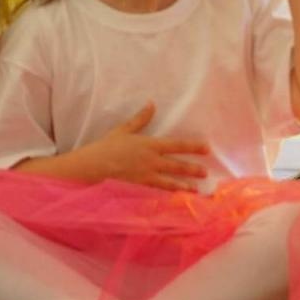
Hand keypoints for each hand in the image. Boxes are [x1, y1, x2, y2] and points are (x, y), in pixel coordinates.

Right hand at [84, 103, 209, 189]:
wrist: (92, 165)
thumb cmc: (107, 146)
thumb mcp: (124, 129)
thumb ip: (140, 118)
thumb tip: (151, 103)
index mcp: (150, 145)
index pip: (177, 145)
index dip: (193, 147)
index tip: (207, 148)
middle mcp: (151, 160)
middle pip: (177, 165)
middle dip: (193, 169)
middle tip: (206, 172)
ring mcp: (146, 174)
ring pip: (170, 180)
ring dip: (184, 184)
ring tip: (197, 189)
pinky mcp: (139, 185)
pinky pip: (157, 189)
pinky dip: (169, 192)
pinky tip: (177, 196)